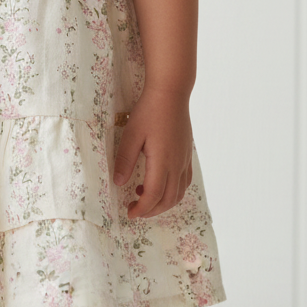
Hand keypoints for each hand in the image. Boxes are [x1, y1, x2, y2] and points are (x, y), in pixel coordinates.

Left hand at [113, 86, 193, 219]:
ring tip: (143, 196)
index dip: (142, 209)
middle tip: (134, 209)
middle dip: (151, 210)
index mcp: (162, 161)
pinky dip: (173, 191)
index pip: (154, 195)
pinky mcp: (187, 154)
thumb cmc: (149, 111)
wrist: (171, 93)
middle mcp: (177, 164)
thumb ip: (125, 159)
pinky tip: (159, 183)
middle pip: (168, 200)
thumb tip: (118, 183)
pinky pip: (184, 182)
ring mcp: (184, 160)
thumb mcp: (131, 134)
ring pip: (179, 193)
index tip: (129, 213)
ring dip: (163, 202)